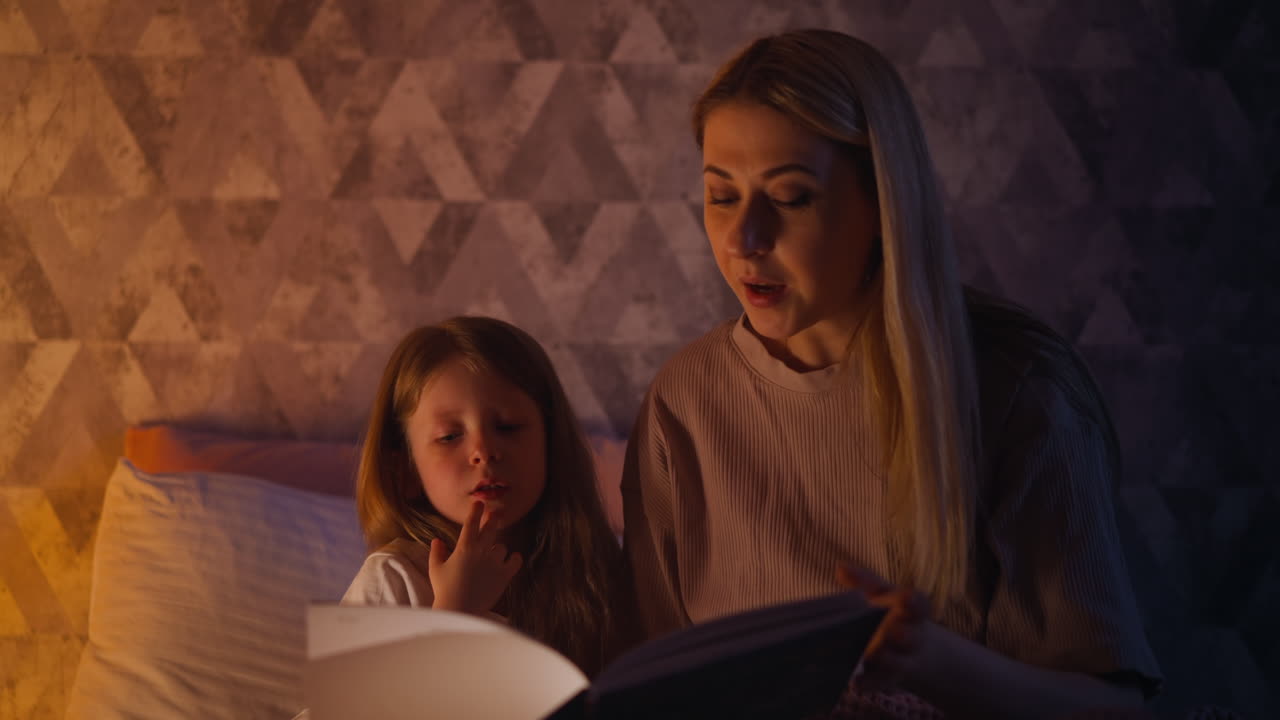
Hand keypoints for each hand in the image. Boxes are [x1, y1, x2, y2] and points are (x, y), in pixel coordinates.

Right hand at [428, 501, 522, 615]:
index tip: (479, 503)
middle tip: (497, 514)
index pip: (471, 524)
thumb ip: (437, 552)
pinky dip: (514, 559)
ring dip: (497, 549)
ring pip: (501, 547)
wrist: (459, 609)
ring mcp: (494, 563)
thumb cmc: (444, 589)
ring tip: (492, 556)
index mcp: (464, 548)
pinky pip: (515, 561)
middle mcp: (481, 551)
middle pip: (491, 529)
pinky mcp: (504, 575)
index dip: (476, 511)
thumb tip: (436, 540)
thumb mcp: (436, 569)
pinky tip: (512, 560)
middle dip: (494, 519)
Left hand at [836, 564, 931, 692]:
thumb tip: (840, 566)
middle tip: (891, 630)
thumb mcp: (880, 594)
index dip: (913, 602)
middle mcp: (911, 637)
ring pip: (898, 663)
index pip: (918, 606)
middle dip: (902, 635)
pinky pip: (880, 683)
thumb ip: (863, 582)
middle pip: (910, 637)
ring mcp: (902, 660)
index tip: (906, 597)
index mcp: (912, 612)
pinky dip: (869, 684)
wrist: (910, 649)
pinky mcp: (888, 679)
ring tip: (871, 655)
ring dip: (887, 660)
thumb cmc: (889, 612)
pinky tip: (855, 684)